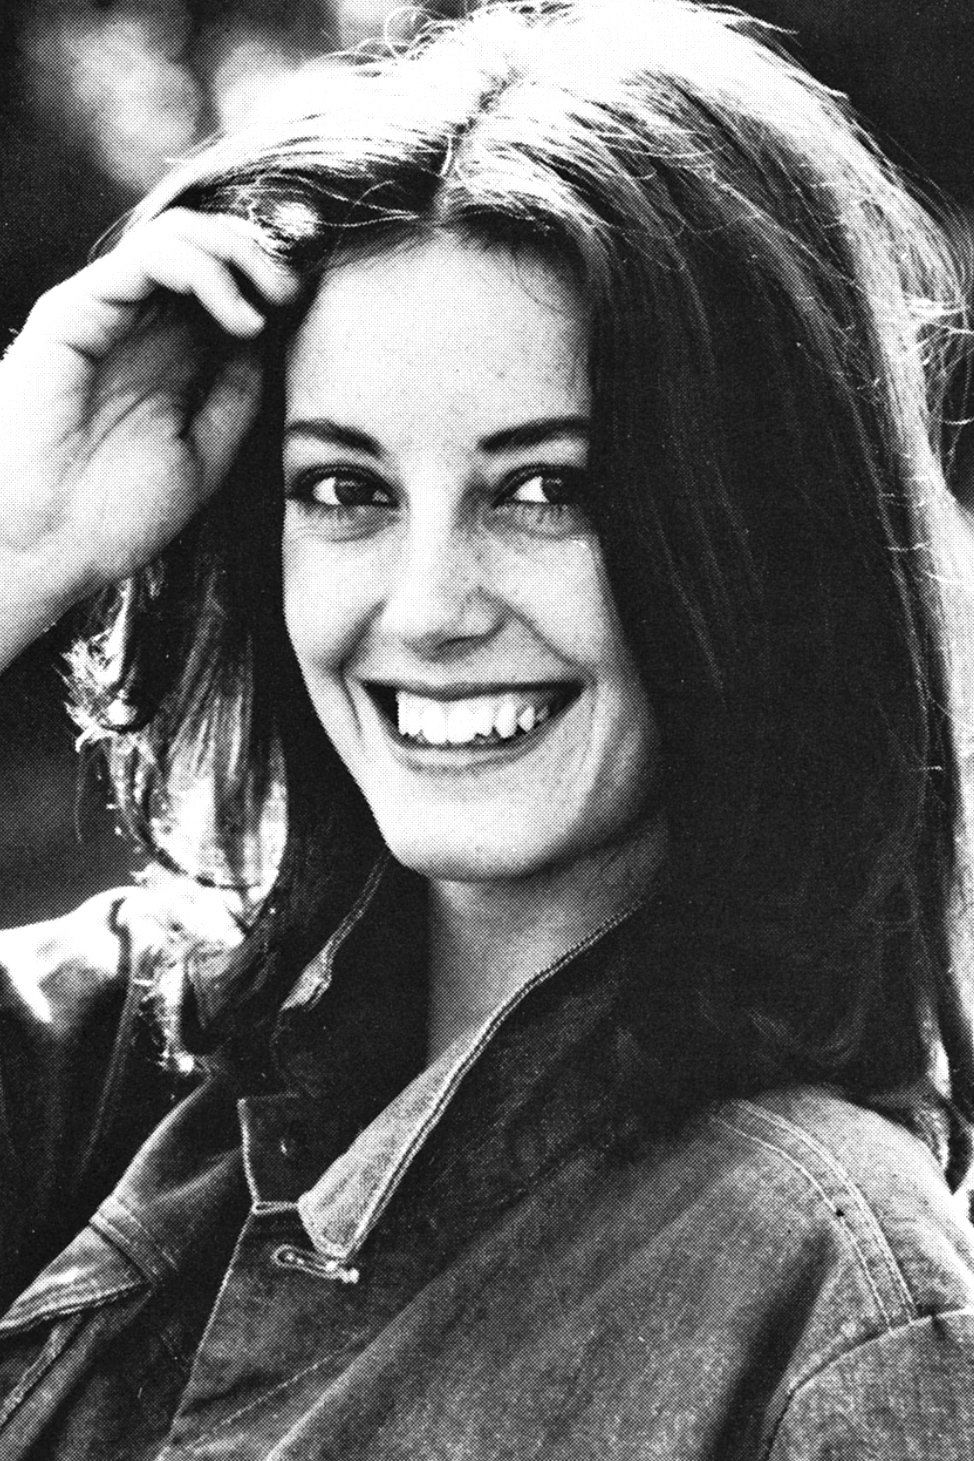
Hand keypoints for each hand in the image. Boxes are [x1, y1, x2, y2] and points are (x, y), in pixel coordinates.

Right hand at [0, 208, 299, 643]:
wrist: (48, 547)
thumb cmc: (120, 511)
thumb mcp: (209, 447)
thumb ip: (243, 387)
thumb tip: (281, 329)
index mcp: (172, 352)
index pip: (229, 278)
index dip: (276, 277)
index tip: (315, 306)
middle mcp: (139, 323)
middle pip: (208, 243)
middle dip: (263, 255)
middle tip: (295, 294)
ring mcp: (106, 313)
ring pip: (179, 236)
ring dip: (238, 254)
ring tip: (270, 304)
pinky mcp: (73, 313)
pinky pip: (144, 258)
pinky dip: (202, 270)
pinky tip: (238, 317)